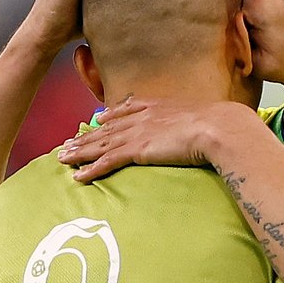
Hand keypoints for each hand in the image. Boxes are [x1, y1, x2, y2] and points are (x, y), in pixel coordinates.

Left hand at [57, 96, 243, 181]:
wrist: (220, 127)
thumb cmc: (220, 125)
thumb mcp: (203, 116)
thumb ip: (193, 120)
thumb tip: (202, 126)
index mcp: (158, 106)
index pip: (127, 109)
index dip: (110, 116)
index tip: (98, 119)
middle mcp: (143, 117)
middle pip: (107, 128)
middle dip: (86, 137)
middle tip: (67, 145)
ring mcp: (138, 133)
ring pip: (101, 144)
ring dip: (80, 152)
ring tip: (62, 159)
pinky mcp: (137, 150)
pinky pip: (107, 161)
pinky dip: (91, 169)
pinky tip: (79, 176)